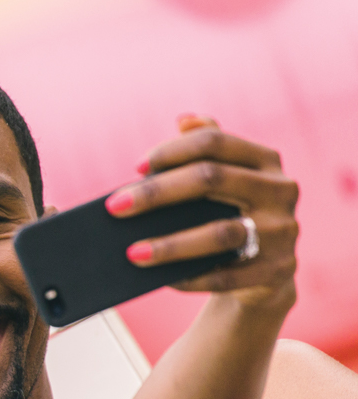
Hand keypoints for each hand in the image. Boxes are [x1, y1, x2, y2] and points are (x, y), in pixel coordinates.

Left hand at [104, 115, 298, 300]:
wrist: (263, 275)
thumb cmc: (231, 217)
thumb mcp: (226, 181)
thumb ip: (209, 148)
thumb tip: (183, 119)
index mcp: (265, 160)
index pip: (215, 143)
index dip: (172, 152)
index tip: (136, 167)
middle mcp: (280, 190)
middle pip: (211, 179)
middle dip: (157, 193)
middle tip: (115, 207)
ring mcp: (283, 232)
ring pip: (219, 233)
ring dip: (170, 244)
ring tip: (132, 253)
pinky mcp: (277, 271)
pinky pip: (225, 276)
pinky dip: (190, 278)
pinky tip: (162, 279)